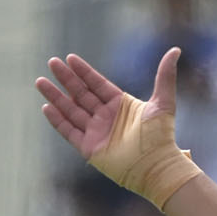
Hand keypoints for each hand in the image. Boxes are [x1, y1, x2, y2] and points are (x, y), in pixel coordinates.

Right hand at [35, 48, 203, 209]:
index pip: (97, 83)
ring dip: (56, 96)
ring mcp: (96, 132)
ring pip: (71, 110)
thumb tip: (176, 50)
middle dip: (66, 78)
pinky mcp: (89, 148)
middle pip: (81, 93)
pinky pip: (69, 131)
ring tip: (40, 81)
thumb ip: (165, 76)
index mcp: (120, 104)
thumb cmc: (161, 136)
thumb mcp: (163, 102)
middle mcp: (106, 117)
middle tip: (52, 63)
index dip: (84, 71)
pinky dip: (57, 120)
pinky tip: (46, 107)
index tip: (70, 58)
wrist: (155, 166)